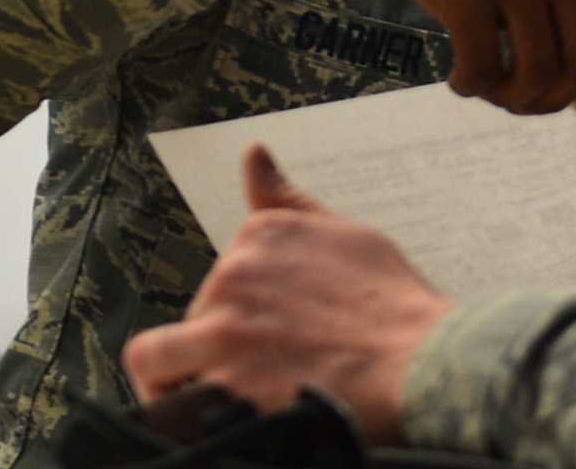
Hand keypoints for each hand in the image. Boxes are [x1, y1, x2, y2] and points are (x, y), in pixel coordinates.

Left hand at [123, 146, 450, 443]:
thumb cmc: (392, 303)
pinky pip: (166, 405)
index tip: (274, 334)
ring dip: (176, 379)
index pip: (222, 275)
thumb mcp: (342, 233)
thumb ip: (285, 199)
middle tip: (274, 371)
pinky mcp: (221, 384)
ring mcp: (223, 329)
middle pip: (196, 315)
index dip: (241, 311)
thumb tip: (252, 153)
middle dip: (221, 345)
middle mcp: (233, 273)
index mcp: (262, 233)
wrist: (419, 362)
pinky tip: (216, 422)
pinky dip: (181, 416)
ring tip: (217, 399)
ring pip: (156, 359)